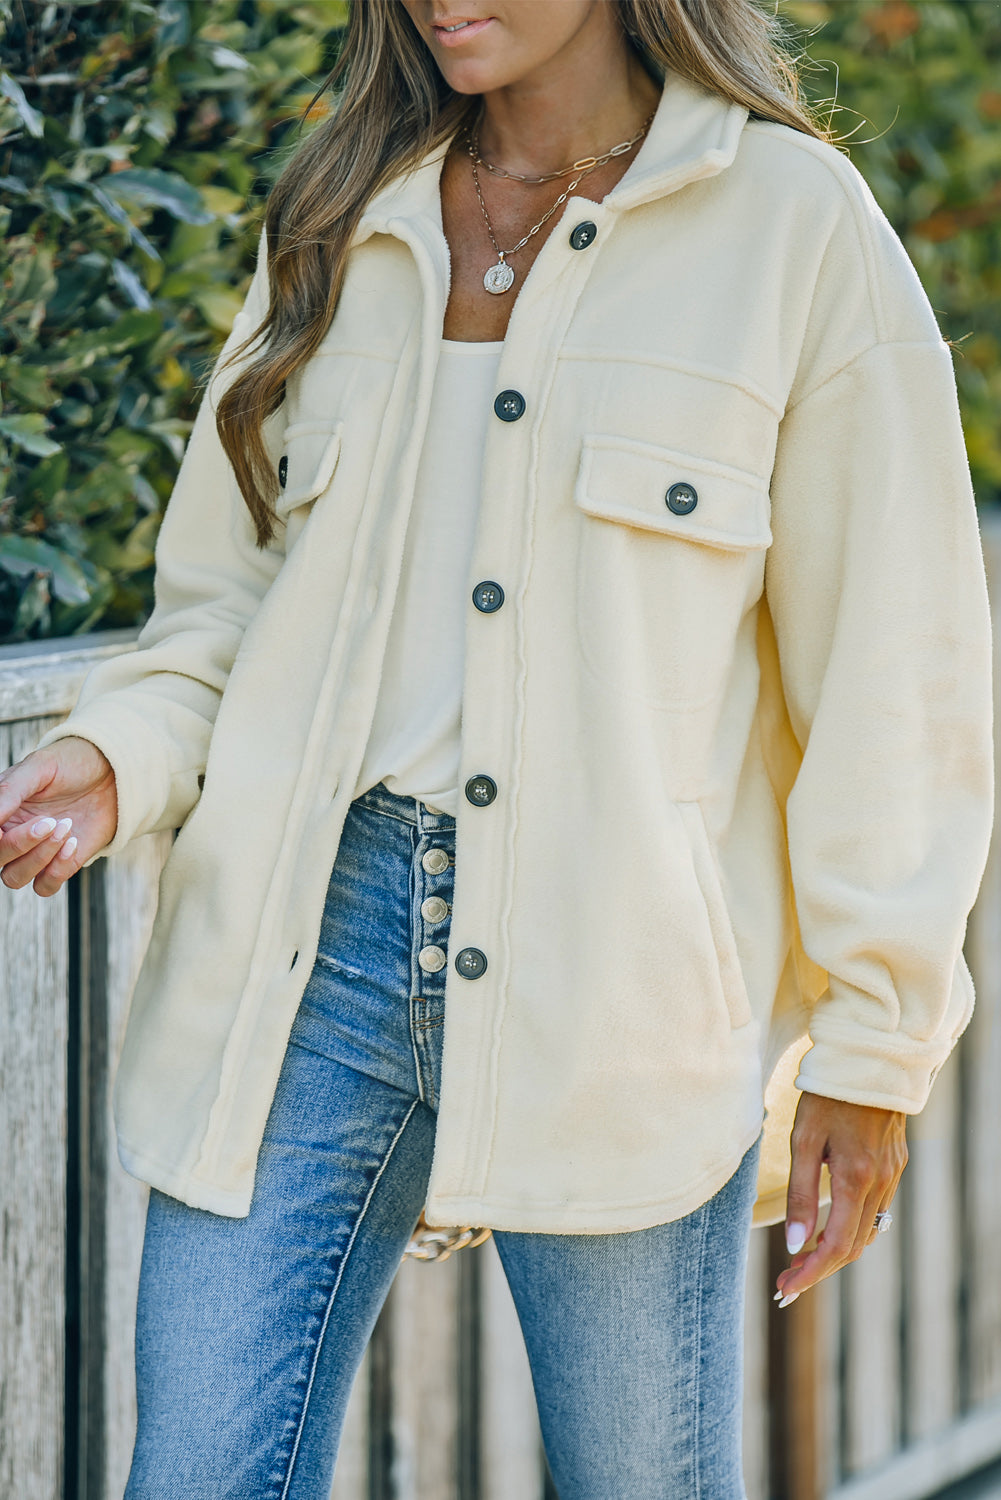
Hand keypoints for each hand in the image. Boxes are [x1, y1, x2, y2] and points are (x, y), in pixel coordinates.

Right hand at [0, 737, 117, 896]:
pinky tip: (74, 841)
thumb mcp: (40, 767)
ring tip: (65, 826)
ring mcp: (35, 852)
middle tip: (50, 821)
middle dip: (21, 843)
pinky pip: (44, 886)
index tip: (4, 829)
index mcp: (1, 811)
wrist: (112, 773)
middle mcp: (11, 834)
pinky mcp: (60, 864)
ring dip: (39, 858)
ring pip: (14, 878)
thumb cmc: (71, 764)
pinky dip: (57, 870)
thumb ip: (9, 791)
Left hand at [774, 1091, 907, 1305]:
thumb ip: (801, 1194)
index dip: (810, 1273)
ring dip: (837, 1251)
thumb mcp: (802, 1140)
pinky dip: (853, 1228)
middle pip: (853, 1247)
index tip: (785, 1288)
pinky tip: (830, 1227)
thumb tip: (796, 1244)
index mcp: (855, 1178)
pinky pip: (877, 1210)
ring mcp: (893, 1175)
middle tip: (787, 1281)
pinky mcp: (896, 1166)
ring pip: (868, 1232)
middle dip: (819, 1269)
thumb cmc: (826, 1096)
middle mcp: (881, 1183)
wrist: (867, 1061)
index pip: (835, 1246)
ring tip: (803, 1261)